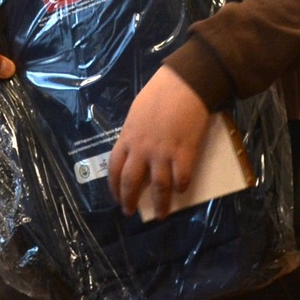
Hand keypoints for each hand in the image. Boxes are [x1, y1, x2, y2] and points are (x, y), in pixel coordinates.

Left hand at [109, 66, 211, 220]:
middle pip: (131, 182)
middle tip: (130, 212)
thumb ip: (134, 134)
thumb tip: (135, 150)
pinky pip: (182, 178)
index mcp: (127, 138)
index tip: (116, 197)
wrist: (185, 84)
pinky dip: (181, 187)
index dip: (114, 187)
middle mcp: (141, 150)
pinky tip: (182, 191)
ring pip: (158, 187)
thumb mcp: (137, 113)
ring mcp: (163, 153)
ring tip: (161, 215)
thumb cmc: (159, 93)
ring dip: (160, 204)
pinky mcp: (185, 153)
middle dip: (129, 200)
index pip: (114, 169)